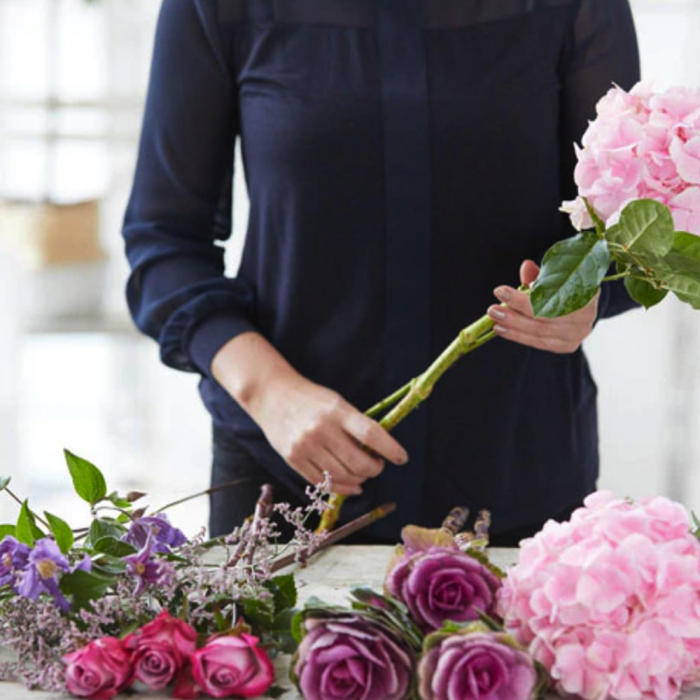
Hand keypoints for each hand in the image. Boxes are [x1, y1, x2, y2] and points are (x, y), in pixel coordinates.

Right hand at [252, 374, 408, 495]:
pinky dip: (341, 488)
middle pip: (358, 462)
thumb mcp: (336, 402)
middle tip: (378, 466)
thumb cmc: (311, 398)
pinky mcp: (293, 459)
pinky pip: (323, 483)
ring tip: (364, 474)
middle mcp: (321, 430)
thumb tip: (378, 452)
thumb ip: (355, 425)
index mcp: (337, 411)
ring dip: (359, 480)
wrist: (272, 395)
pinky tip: (351, 485)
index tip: (402, 458)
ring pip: (342, 476)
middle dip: (374, 469)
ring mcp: (306, 447)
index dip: (391, 449)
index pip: (371, 434)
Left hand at [487, 260, 598, 353]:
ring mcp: (577, 334)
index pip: (550, 298)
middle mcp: (585, 317)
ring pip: (540, 332)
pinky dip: (518, 336)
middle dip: (515, 314)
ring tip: (494, 319)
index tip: (500, 291)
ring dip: (513, 327)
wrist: (581, 305)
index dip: (523, 297)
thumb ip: (540, 275)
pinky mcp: (567, 346)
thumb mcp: (554, 276)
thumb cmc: (564, 286)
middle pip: (545, 318)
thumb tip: (526, 266)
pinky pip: (539, 342)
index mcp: (586, 294)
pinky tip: (502, 330)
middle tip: (492, 309)